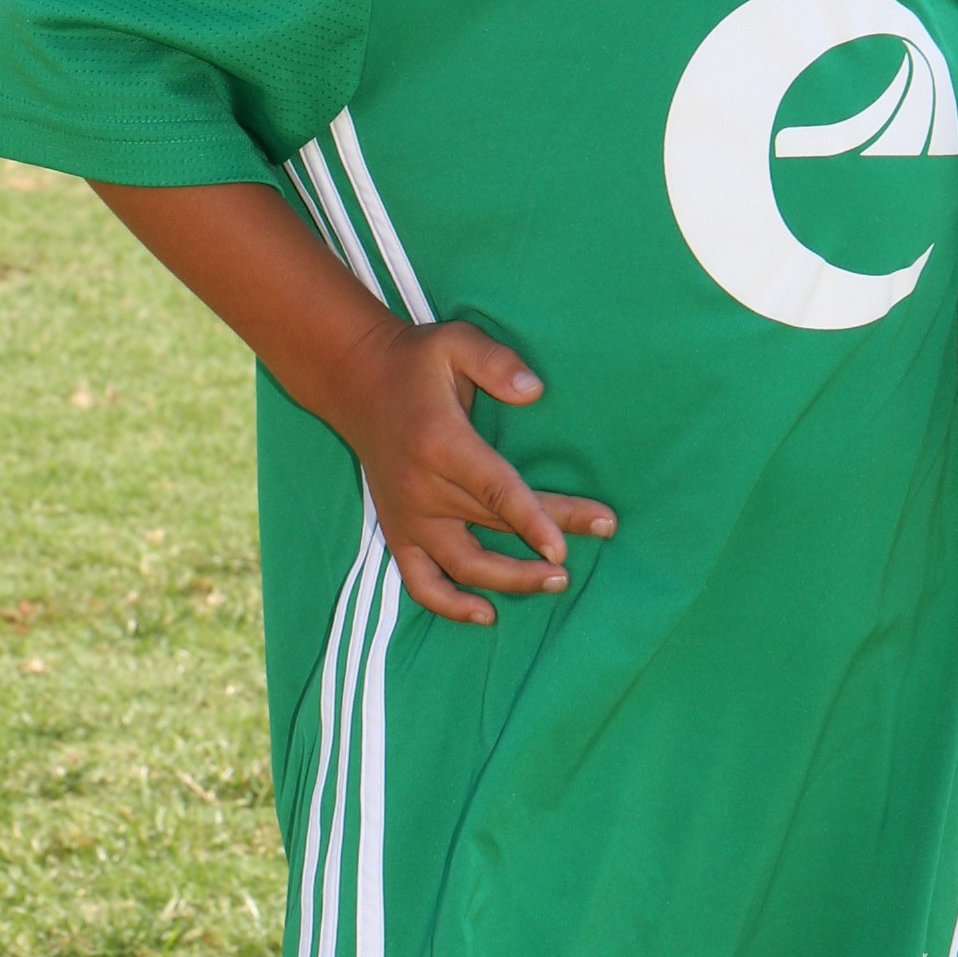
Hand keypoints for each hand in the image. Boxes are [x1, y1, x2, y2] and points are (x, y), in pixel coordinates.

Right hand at [330, 313, 616, 628]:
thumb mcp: (456, 342)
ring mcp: (407, 516)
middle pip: (493, 525)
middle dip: (548, 538)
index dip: (533, 520)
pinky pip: (419, 581)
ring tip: (556, 581)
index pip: (494, 490)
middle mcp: (422, 488)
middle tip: (602, 532)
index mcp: (441, 443)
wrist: (355, 383)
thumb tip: (535, 392)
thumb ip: (496, 362)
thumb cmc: (416, 362)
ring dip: (510, 581)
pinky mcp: (396, 530)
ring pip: (462, 565)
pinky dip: (449, 605)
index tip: (564, 547)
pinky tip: (487, 615)